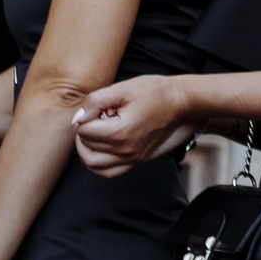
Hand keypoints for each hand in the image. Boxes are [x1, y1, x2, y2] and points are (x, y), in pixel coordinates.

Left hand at [72, 75, 195, 176]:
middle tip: (95, 117)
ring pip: (93, 164)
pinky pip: (109, 171)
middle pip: (86, 147)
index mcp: (119, 132)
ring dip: (86, 149)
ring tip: (94, 133)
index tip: (98, 107)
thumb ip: (95, 101)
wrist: (183, 103)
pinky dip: (97, 164)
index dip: (85, 116)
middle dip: (84, 131)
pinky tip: (100, 149)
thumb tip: (77, 117)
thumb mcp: (123, 88)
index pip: (83, 131)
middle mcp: (125, 150)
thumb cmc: (156, 92)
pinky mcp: (138, 160)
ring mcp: (132, 158)